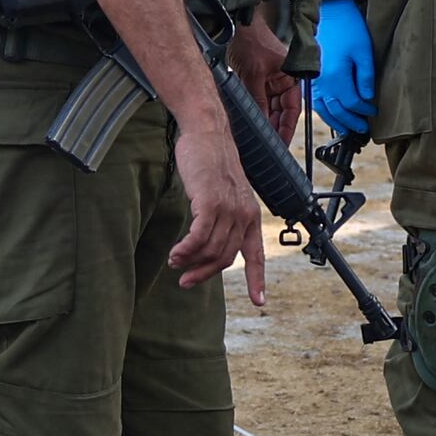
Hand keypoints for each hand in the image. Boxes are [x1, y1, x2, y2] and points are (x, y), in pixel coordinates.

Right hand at [169, 126, 266, 301]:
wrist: (206, 132)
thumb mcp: (224, 193)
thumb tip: (208, 245)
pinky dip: (186, 250)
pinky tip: (175, 254)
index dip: (258, 280)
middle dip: (204, 273)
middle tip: (185, 281)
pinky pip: (198, 237)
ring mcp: (228, 208)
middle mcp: (244, 214)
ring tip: (175, 262)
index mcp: (251, 215)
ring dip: (189, 261)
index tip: (260, 302)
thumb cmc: (211, 161)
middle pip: (225, 258)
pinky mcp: (211, 201)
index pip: (256, 254)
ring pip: (210, 249)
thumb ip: (222, 217)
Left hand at [227, 11, 296, 145]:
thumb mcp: (254, 74)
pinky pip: (259, 103)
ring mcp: (270, 83)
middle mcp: (283, 82)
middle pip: (281, 112)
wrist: (237, 27)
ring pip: (269, 110)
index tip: (282, 144)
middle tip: (269, 146)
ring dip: (265, 123)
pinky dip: (256, 113)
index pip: (293, 109)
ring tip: (261, 139)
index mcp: (292, 78)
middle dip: (275, 128)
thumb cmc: (252, 40)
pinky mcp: (257, 83)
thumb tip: (261, 122)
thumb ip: (257, 100)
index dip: (287, 128)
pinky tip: (252, 125)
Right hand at [310, 0, 377, 137]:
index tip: (374, 112)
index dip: (364, 111)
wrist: (329, 12)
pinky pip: (314, 101)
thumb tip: (367, 98)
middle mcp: (321, 82)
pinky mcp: (309, 76)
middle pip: (337, 111)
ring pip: (323, 109)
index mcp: (336, 77)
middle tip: (363, 130)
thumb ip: (366, 77)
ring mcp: (313, 80)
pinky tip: (331, 114)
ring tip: (348, 129)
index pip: (352, 103)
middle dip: (351, 122)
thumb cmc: (348, 28)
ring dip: (336, 122)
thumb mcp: (364, 51)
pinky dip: (323, 111)